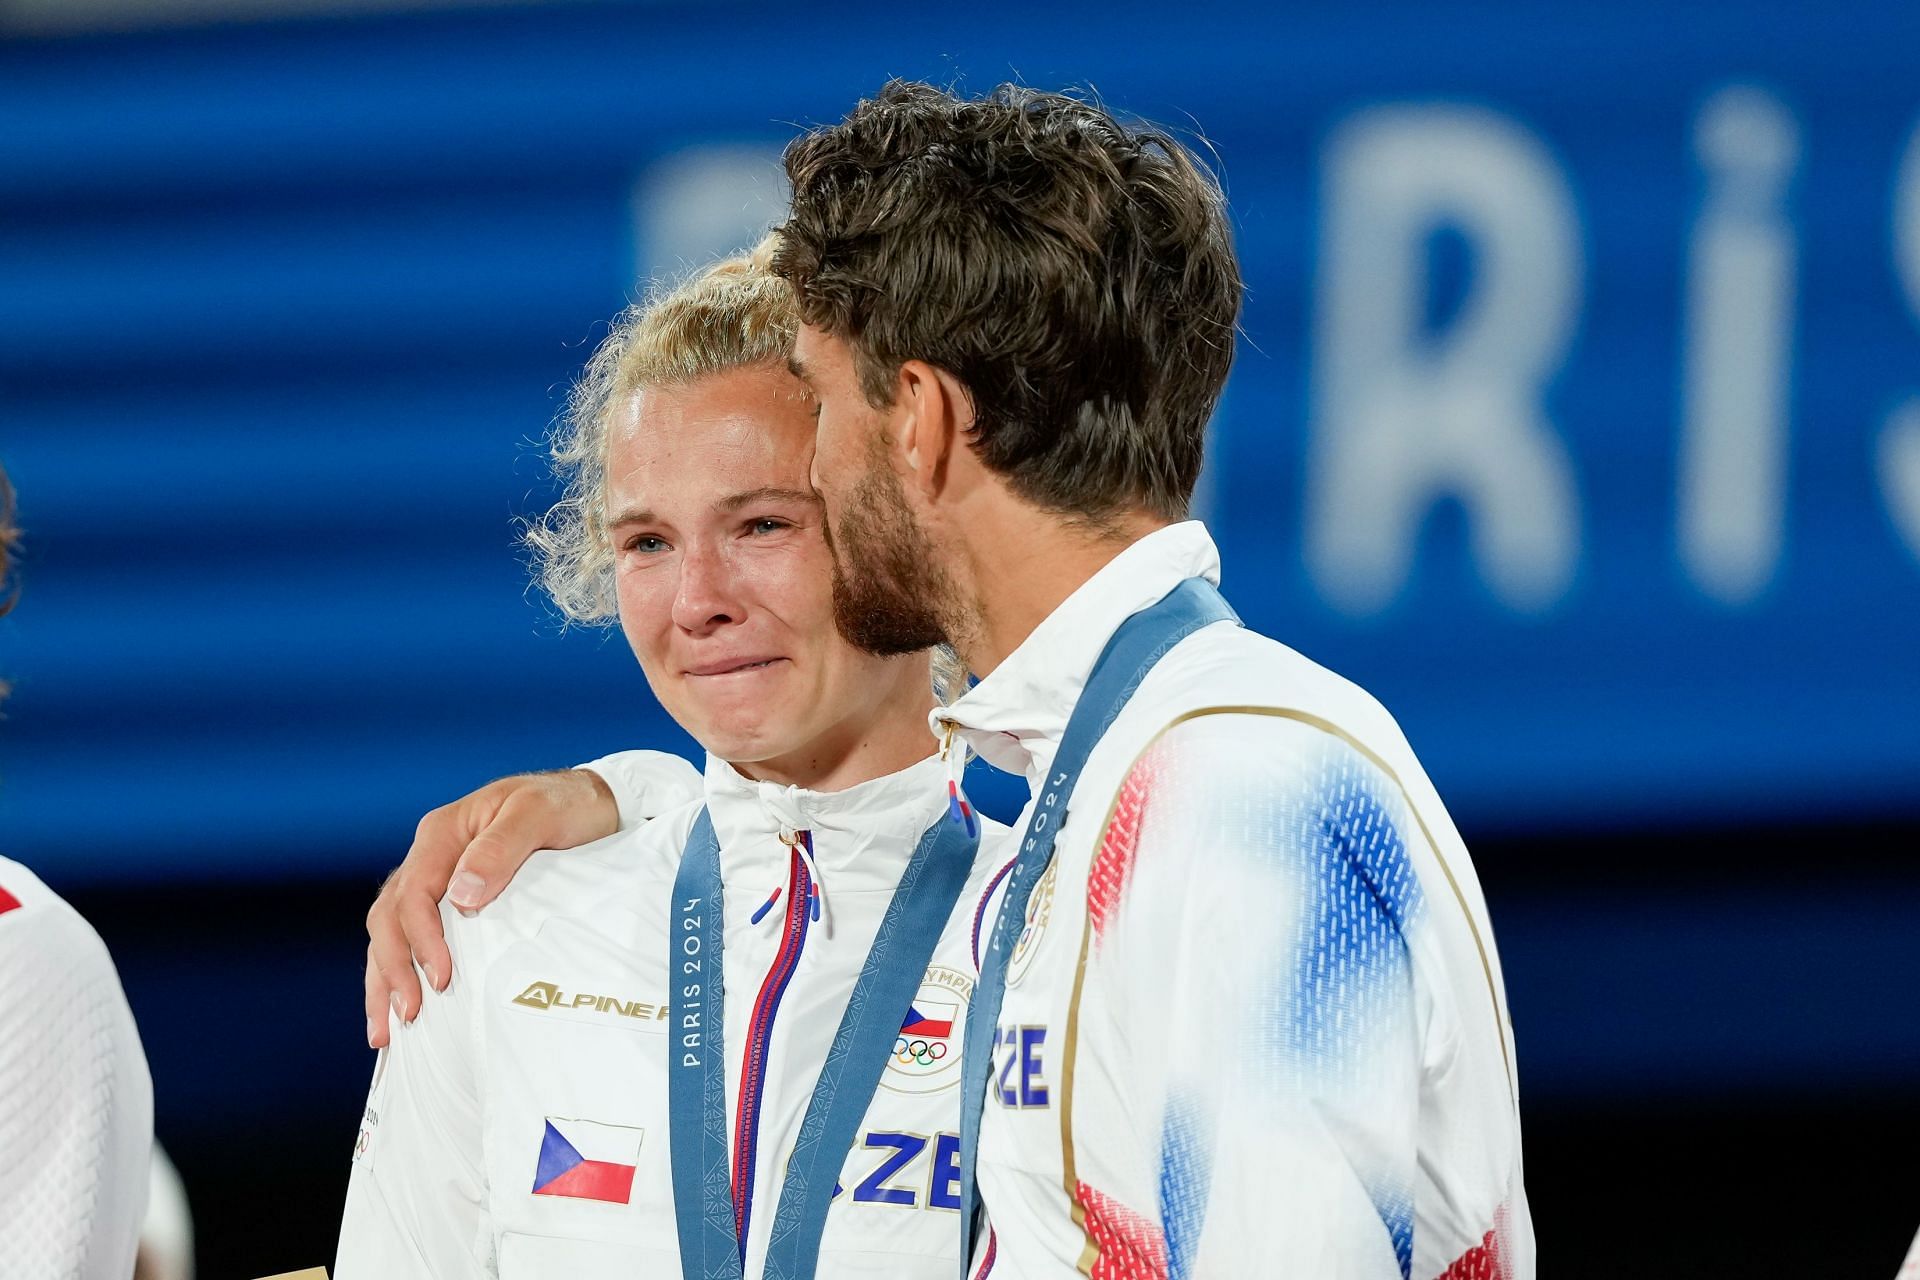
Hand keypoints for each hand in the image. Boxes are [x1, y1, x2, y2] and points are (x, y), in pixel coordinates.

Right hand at [363, 768, 619, 1046]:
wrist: (593, 803)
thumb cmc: (566, 805)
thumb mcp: (538, 814)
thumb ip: (499, 849)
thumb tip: (461, 895)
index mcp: (444, 833)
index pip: (413, 892)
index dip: (421, 939)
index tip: (441, 977)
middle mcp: (433, 856)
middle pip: (389, 917)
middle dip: (392, 969)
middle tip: (409, 1015)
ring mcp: (439, 877)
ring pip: (391, 931)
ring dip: (384, 979)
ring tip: (385, 1031)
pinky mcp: (453, 898)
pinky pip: (413, 936)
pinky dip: (400, 971)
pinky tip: (399, 1007)